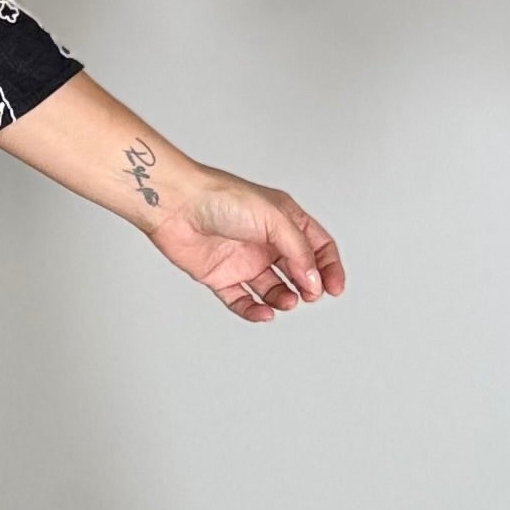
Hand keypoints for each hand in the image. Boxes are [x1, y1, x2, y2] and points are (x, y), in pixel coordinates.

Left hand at [146, 166, 344, 323]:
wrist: (176, 206)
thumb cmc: (221, 198)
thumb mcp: (274, 218)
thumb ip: (299, 250)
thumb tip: (313, 279)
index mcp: (284, 220)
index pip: (318, 246)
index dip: (329, 267)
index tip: (334, 288)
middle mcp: (265, 241)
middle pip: (298, 271)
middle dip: (308, 286)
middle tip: (309, 295)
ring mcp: (243, 260)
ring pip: (272, 289)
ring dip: (283, 299)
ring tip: (286, 301)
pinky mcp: (220, 276)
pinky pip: (241, 300)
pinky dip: (254, 310)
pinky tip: (264, 312)